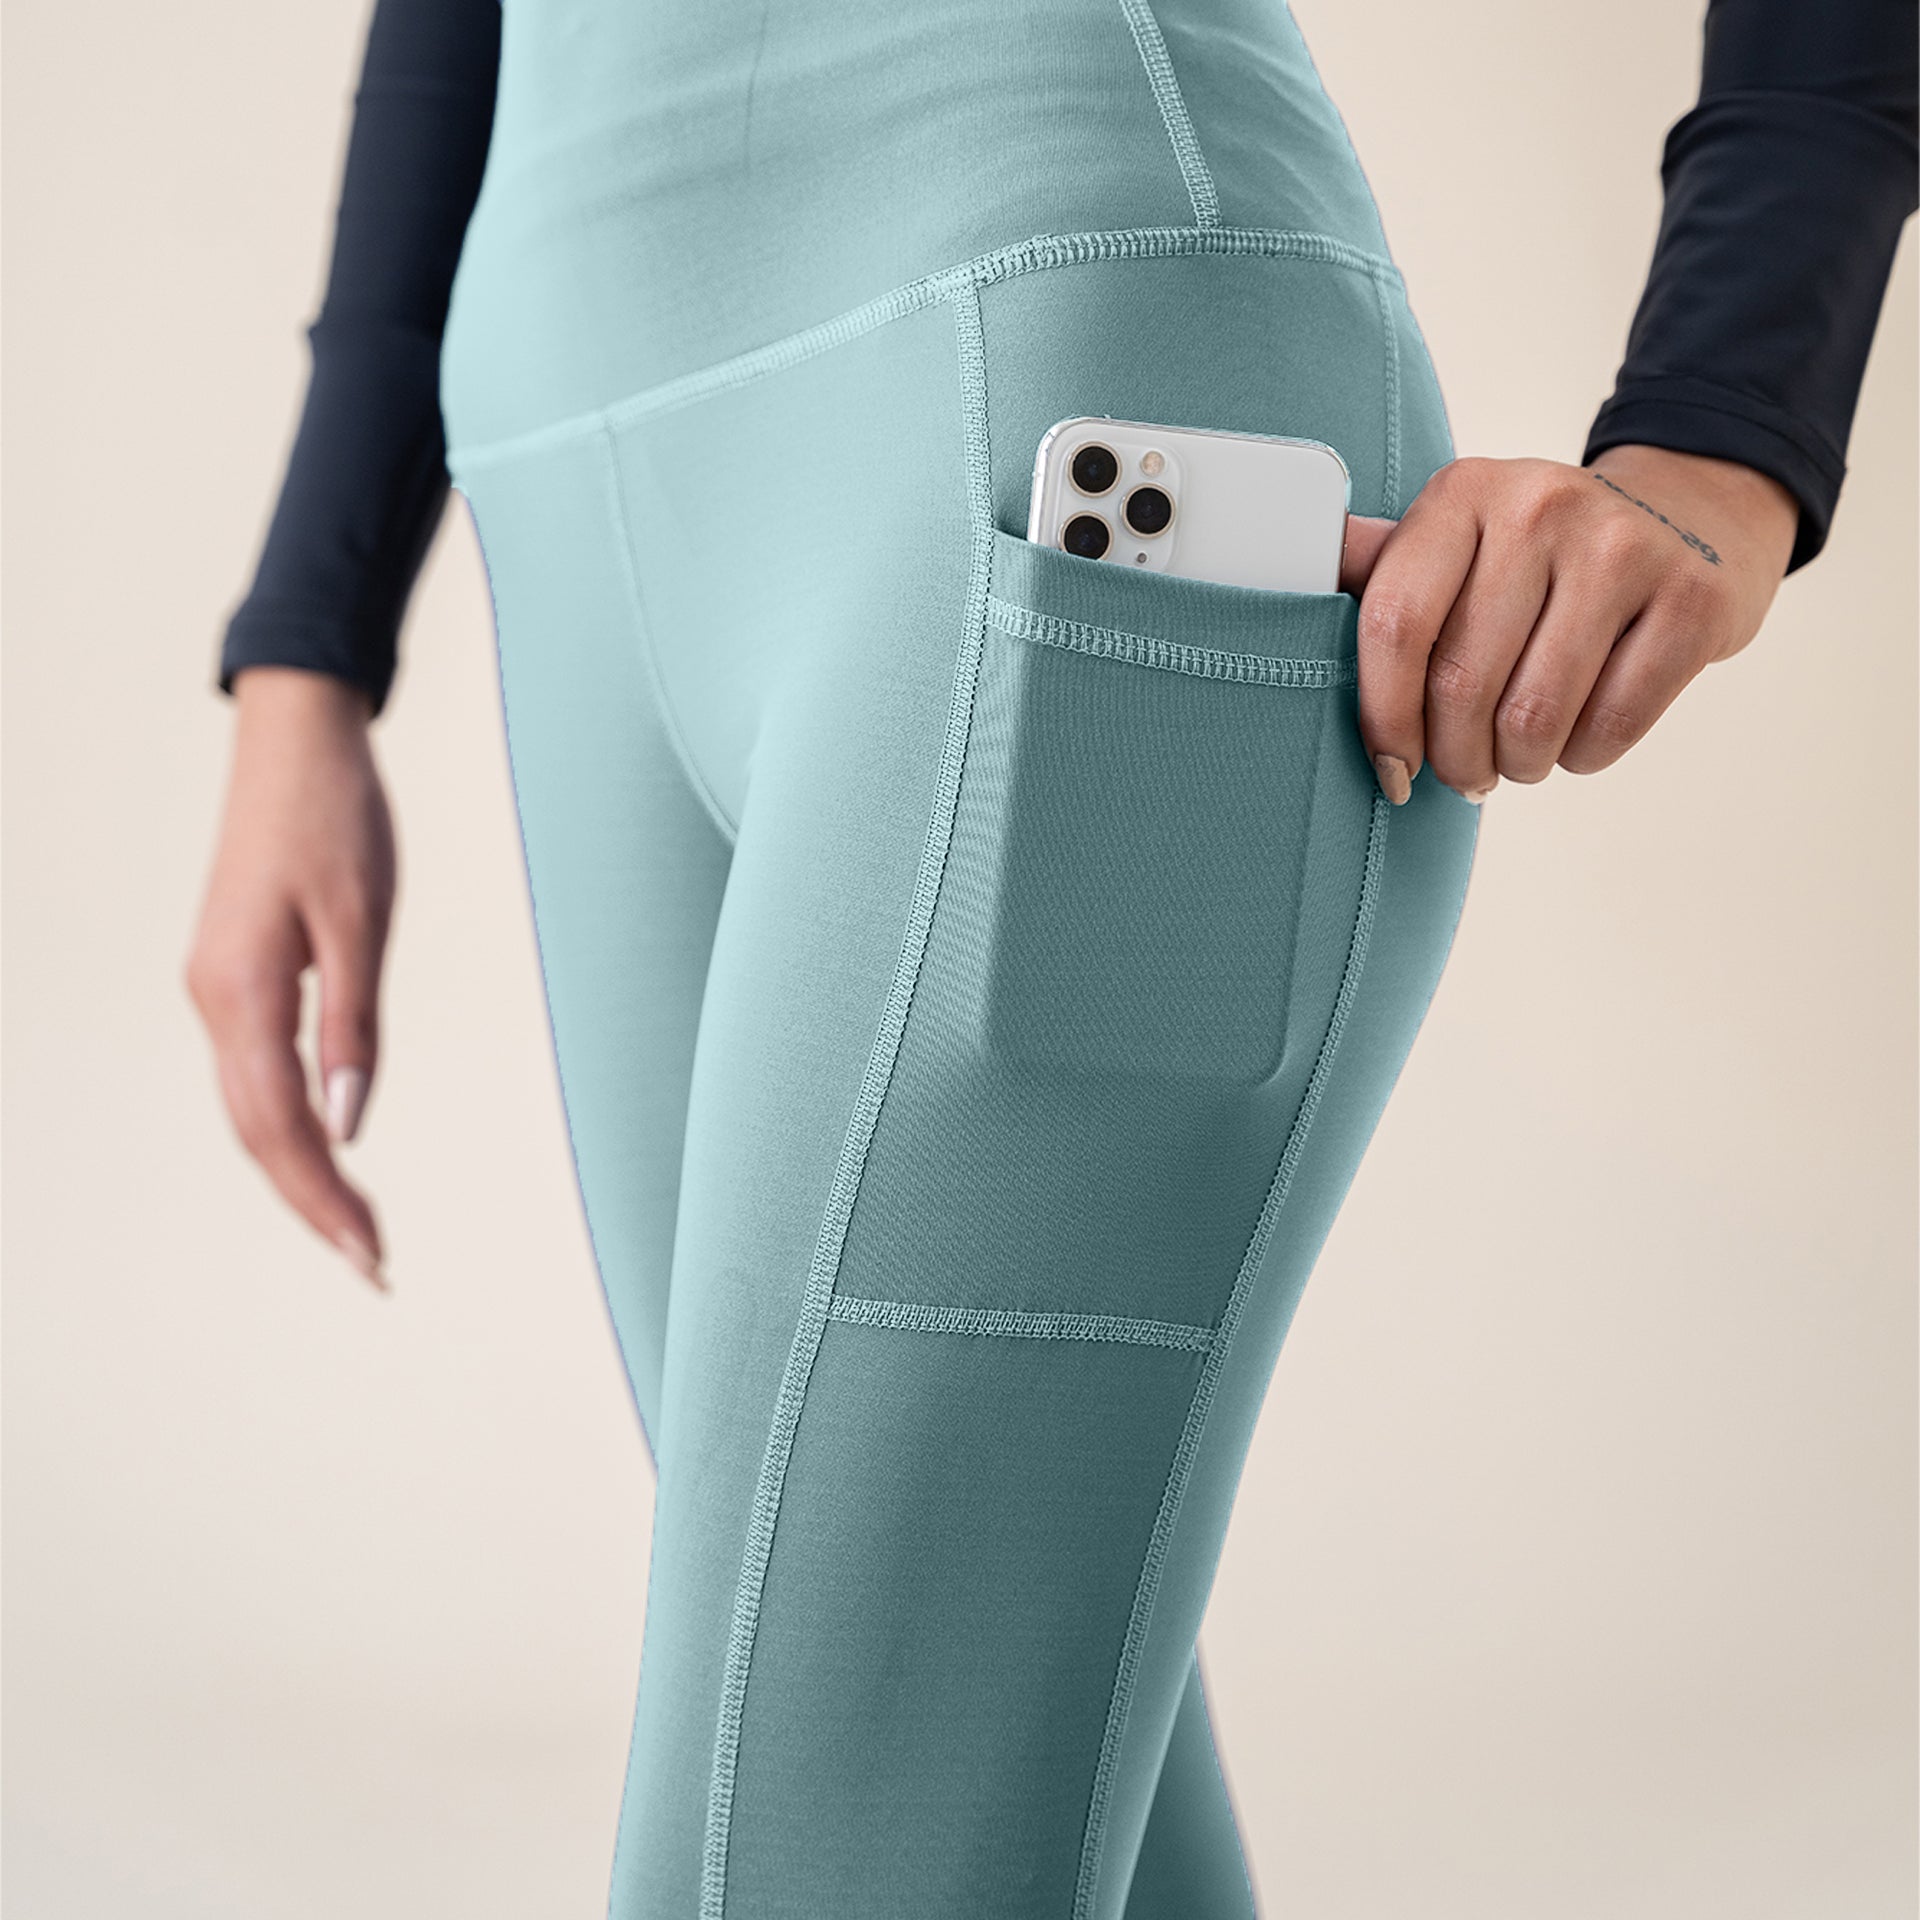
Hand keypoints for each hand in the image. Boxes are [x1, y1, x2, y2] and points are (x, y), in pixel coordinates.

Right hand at [185, 668, 395, 1289]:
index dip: (324, 1198)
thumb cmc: (337, 818)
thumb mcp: (361, 920)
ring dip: (298, 1172)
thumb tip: (348, 1125)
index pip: (281, 1126)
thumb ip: (354, 1024)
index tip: (371, 1255)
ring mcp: (214, 988)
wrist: (294, 741)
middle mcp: (213, 1000)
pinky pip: (251, 1073)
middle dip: (312, 1204)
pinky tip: (322, 1152)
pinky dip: (285, 1124)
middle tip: (373, 1266)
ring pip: (248, 1108)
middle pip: (256, 1132)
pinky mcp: (230, 975)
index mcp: (243, 991)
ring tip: (354, 1228)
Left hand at [1340, 444, 1798, 803]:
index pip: (1395, 626)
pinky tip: (1578, 734)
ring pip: (1534, 717)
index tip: (1391, 768)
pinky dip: (1582, 756)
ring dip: (1517, 766)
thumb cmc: (1541, 556)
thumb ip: (1377, 567)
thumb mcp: (1457, 538)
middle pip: (1462, 686)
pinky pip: (1609, 726)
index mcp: (1462, 494)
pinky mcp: (1692, 599)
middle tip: (1465, 773)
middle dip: (1455, 759)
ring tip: (1517, 757)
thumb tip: (1266, 568)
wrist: (1690, 514)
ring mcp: (1624, 548)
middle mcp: (1541, 506)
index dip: (1384, 719)